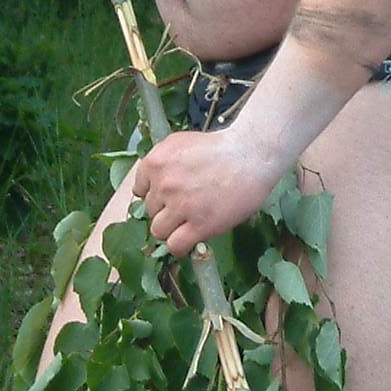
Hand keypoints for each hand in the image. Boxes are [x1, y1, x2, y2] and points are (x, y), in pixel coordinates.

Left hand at [131, 127, 285, 257]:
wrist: (250, 155)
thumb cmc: (220, 148)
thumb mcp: (180, 144)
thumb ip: (162, 163)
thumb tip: (150, 186)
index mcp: (155, 162)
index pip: (139, 190)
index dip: (155, 195)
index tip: (167, 196)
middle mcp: (163, 184)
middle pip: (150, 210)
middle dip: (165, 209)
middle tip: (186, 205)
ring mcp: (180, 206)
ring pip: (158, 230)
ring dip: (171, 229)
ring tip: (188, 222)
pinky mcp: (199, 225)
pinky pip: (175, 245)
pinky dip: (180, 246)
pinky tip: (189, 240)